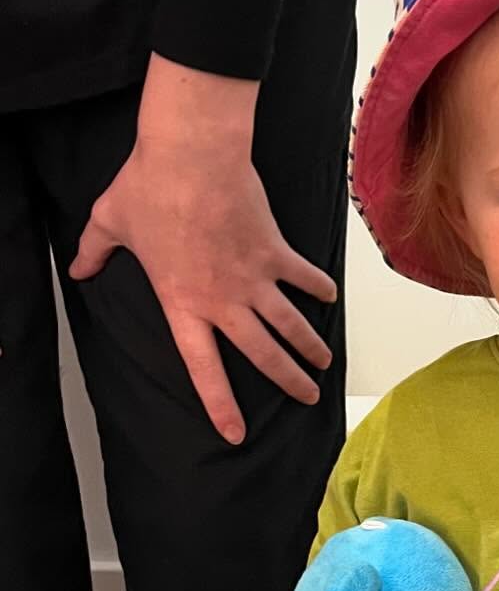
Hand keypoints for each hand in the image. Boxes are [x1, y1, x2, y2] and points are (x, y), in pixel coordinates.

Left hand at [69, 54, 336, 444]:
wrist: (192, 157)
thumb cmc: (149, 189)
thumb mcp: (110, 222)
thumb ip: (94, 251)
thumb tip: (77, 269)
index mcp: (183, 304)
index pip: (203, 368)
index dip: (220, 404)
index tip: (236, 433)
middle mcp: (224, 301)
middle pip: (265, 355)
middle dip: (290, 381)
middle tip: (309, 397)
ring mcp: (255, 279)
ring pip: (292, 325)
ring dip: (311, 347)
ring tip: (324, 363)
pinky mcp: (276, 252)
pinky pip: (305, 278)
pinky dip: (319, 289)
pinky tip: (329, 299)